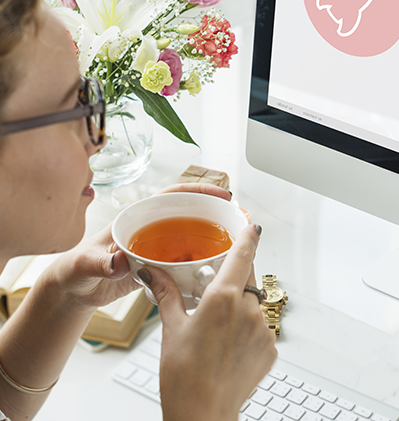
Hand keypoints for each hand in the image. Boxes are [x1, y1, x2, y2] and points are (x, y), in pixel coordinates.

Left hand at [42, 183, 232, 307]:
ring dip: (213, 240)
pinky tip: (215, 270)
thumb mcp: (85, 264)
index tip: (223, 194)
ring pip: (191, 239)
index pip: (173, 196)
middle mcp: (151, 228)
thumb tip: (120, 261)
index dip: (200, 191)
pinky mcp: (158, 268)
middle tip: (240, 220)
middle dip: (215, 214)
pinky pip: (185, 262)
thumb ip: (101, 262)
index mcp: (137, 217)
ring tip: (237, 244)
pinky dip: (201, 264)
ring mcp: (156, 248)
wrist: (73, 292)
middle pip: (190, 214)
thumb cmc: (75, 270)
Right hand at [143, 224, 277, 420]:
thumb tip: (152, 272)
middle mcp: (248, 310)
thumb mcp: (172, 328)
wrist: (203, 415)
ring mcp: (262, 329)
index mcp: (223, 298)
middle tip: (216, 291)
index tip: (252, 225)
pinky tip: (229, 345)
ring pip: (254, 303)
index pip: (243, 254)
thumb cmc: (184, 376)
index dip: (248, 236)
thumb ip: (167, 294)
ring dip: (241, 306)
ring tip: (219, 328)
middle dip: (236, 277)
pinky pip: (261, 326)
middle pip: (248, 277)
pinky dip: (248, 328)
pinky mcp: (271, 347)